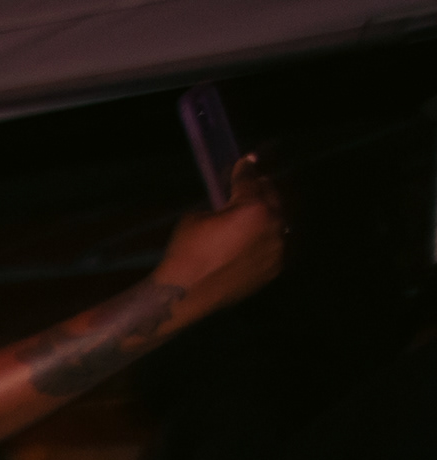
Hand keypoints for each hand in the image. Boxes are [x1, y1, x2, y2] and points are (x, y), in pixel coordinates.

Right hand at [155, 161, 282, 311]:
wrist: (186, 294)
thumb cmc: (186, 252)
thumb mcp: (197, 217)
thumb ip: (221, 206)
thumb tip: (229, 205)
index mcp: (254, 208)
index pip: (250, 180)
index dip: (245, 168)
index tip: (246, 160)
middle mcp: (273, 226)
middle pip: (272, 197)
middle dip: (261, 188)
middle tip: (252, 184)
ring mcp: (277, 249)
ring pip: (278, 222)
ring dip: (267, 215)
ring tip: (253, 215)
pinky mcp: (274, 268)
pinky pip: (274, 246)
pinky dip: (265, 239)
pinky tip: (252, 241)